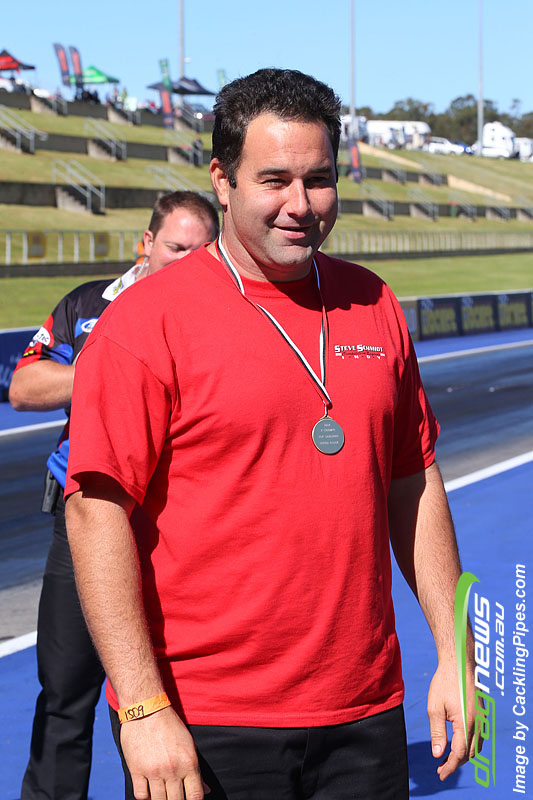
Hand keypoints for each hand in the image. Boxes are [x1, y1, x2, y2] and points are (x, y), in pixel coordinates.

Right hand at [120, 705, 208, 798]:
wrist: (147, 709)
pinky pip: (141, 795)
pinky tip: (149, 789)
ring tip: (162, 793)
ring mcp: (153, 771)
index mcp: (188, 763)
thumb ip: (196, 770)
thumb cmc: (170, 726)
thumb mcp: (189, 745)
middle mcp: (172, 769)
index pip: (195, 796)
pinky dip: (145, 796)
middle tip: (174, 796)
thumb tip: (206, 791)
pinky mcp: (136, 770)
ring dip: (161, 799)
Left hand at [427, 659, 475, 780]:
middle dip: (456, 763)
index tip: (440, 774)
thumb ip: (437, 733)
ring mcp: (482, 718)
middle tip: (441, 768)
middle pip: (470, 753)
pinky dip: (469, 745)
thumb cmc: (444, 683)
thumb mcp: (435, 708)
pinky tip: (457, 744)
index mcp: (466, 723)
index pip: (459, 754)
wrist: (458, 663)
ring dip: (463, 755)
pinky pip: (478, 736)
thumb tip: (437, 754)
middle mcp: (478, 723)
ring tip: (447, 758)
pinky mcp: (482, 714)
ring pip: (476, 746)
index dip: (450, 766)